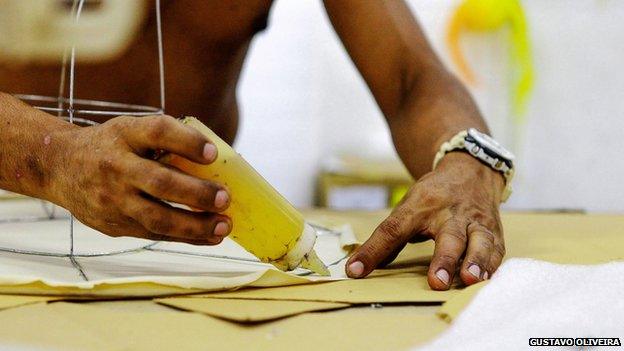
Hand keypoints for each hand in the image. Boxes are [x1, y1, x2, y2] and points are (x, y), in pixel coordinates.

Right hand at [49, 115, 230, 244]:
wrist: (59, 166)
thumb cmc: (112, 146)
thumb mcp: (131, 130)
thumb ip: (167, 140)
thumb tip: (221, 161)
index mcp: (124, 134)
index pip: (158, 132)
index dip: (187, 142)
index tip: (213, 153)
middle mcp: (116, 166)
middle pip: (160, 181)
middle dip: (196, 193)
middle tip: (224, 198)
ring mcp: (113, 199)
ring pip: (157, 217)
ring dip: (195, 226)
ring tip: (223, 227)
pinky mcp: (114, 224)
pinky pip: (154, 234)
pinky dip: (185, 237)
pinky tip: (209, 237)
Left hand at [345, 152, 505, 289]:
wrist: (471, 170)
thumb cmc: (434, 197)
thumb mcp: (407, 209)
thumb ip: (389, 239)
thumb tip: (360, 268)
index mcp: (420, 207)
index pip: (392, 230)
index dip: (373, 252)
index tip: (355, 270)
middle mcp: (450, 214)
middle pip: (447, 237)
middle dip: (443, 259)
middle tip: (437, 282)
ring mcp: (475, 222)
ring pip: (480, 241)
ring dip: (476, 261)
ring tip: (471, 279)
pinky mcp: (495, 231)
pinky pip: (497, 249)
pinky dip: (493, 265)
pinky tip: (488, 281)